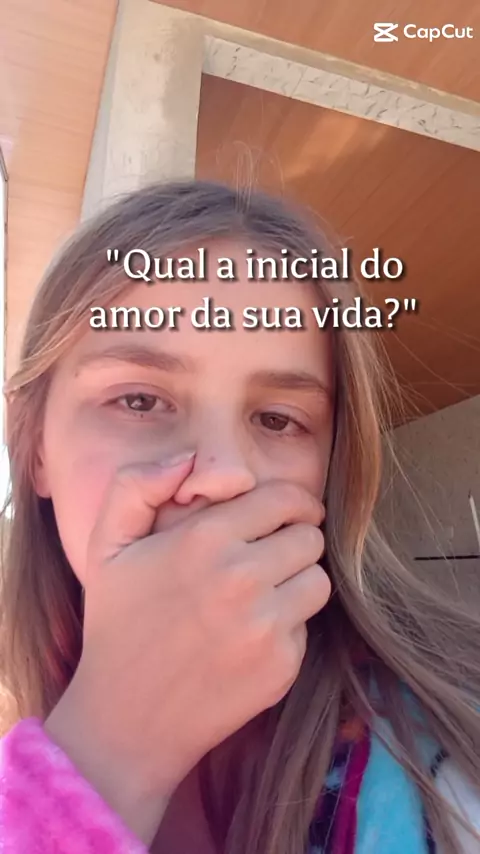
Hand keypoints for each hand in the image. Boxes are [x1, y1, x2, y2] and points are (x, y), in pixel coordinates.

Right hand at [46, 456, 329, 842]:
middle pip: (309, 538)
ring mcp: (265, 626)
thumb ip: (138, 486)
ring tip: (264, 591)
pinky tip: (251, 635)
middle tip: (270, 553)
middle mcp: (241, 579)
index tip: (286, 512)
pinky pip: (307, 626)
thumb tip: (188, 460)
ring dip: (297, 580)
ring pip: (318, 580)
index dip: (291, 502)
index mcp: (204, 540)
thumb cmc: (117, 624)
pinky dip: (287, 626)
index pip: (285, 499)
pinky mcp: (281, 666)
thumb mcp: (107, 545)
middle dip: (294, 539)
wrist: (127, 719)